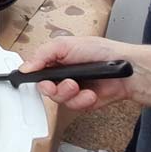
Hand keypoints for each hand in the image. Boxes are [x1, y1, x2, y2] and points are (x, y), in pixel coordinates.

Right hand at [19, 37, 133, 110]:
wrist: (125, 69)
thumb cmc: (101, 51)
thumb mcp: (65, 45)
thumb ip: (42, 55)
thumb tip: (25, 67)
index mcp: (56, 60)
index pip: (36, 70)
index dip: (32, 75)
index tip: (31, 78)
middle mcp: (62, 75)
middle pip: (44, 88)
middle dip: (50, 88)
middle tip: (56, 84)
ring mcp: (73, 90)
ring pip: (57, 99)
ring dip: (67, 93)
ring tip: (77, 86)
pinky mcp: (83, 102)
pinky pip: (73, 107)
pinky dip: (81, 100)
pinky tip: (90, 93)